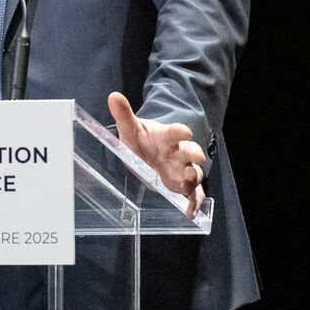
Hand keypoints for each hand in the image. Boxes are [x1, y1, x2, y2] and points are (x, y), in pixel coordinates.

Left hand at [108, 92, 206, 217]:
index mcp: (166, 137)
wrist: (150, 153)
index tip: (184, 132)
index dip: (180, 131)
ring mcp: (183, 169)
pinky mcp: (184, 185)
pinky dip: (195, 203)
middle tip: (197, 158)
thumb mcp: (131, 129)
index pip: (175, 132)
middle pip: (190, 152)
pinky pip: (194, 194)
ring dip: (194, 178)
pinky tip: (191, 213)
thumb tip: (113, 96)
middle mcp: (178, 153)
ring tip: (188, 185)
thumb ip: (124, 115)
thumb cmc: (143, 141)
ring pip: (195, 173)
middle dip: (194, 155)